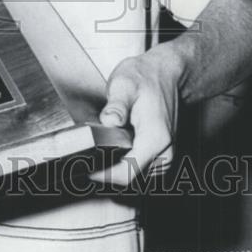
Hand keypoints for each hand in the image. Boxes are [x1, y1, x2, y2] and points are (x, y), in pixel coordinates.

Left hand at [90, 45, 185, 188]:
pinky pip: (142, 169)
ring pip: (137, 177)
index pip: (127, 173)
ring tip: (99, 155)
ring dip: (117, 170)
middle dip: (108, 173)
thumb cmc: (145, 77)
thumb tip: (109, 120)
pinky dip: (126, 164)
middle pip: (132, 179)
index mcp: (155, 138)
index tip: (86, 171)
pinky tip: (114, 152)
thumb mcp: (124, 84)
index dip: (104, 176)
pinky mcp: (163, 155)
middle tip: (86, 162)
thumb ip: (117, 105)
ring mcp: (166, 155)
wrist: (164, 72)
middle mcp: (165, 151)